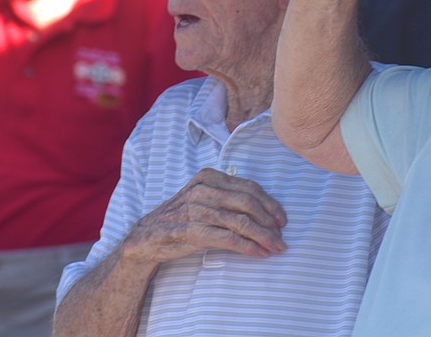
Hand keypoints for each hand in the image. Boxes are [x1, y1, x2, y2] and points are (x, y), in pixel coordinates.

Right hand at [121, 168, 287, 264]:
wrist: (148, 236)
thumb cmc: (181, 217)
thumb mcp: (202, 198)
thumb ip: (226, 197)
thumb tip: (263, 210)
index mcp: (209, 177)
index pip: (249, 187)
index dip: (270, 203)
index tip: (282, 218)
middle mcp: (204, 190)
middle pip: (249, 203)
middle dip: (270, 221)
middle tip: (282, 236)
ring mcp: (197, 209)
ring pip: (242, 221)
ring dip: (264, 236)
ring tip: (276, 247)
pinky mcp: (193, 230)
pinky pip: (229, 238)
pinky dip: (248, 247)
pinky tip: (259, 253)